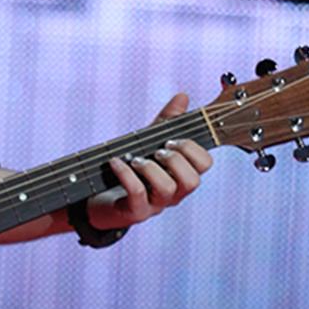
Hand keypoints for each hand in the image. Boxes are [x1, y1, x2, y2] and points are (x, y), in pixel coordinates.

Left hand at [85, 92, 212, 232]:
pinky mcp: (135, 212)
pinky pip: (137, 194)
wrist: (103, 198)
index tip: (173, 139)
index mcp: (182, 174)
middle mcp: (174, 193)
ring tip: (137, 159)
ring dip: (152, 169)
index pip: (205, 164)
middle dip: (176, 159)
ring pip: (167, 189)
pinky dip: (127, 174)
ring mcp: (156, 205)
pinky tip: (116, 162)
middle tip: (158, 150)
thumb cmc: (134, 169)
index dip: (193, 149)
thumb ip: (168, 121)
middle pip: (193, 181)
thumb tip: (182, 96)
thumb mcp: (150, 142)